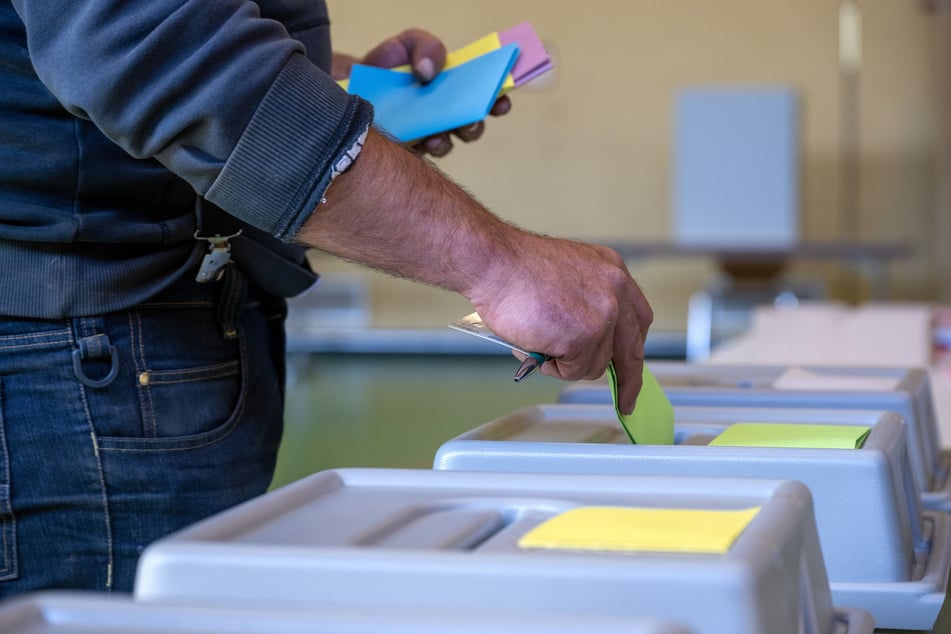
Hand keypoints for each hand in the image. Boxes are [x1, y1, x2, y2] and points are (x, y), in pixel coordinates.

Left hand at [337, 28, 511, 157]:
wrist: (352, 85)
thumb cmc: (388, 65)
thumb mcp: (408, 43)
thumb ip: (427, 47)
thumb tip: (431, 71)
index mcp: (454, 89)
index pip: (485, 97)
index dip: (498, 99)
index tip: (501, 99)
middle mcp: (446, 115)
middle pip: (471, 126)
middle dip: (474, 124)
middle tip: (471, 119)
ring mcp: (427, 135)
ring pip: (448, 144)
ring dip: (449, 140)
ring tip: (441, 134)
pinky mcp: (407, 150)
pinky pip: (422, 157)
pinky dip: (426, 149)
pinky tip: (424, 141)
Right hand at [466, 234, 652, 414]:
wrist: (495, 262)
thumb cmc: (515, 268)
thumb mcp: (568, 277)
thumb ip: (586, 304)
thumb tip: (585, 342)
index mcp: (613, 273)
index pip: (637, 319)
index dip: (632, 346)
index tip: (631, 367)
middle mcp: (616, 291)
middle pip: (631, 349)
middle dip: (629, 381)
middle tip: (626, 400)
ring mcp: (603, 315)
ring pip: (596, 365)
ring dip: (566, 364)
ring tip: (538, 343)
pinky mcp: (584, 337)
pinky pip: (573, 370)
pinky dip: (552, 367)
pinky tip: (534, 345)